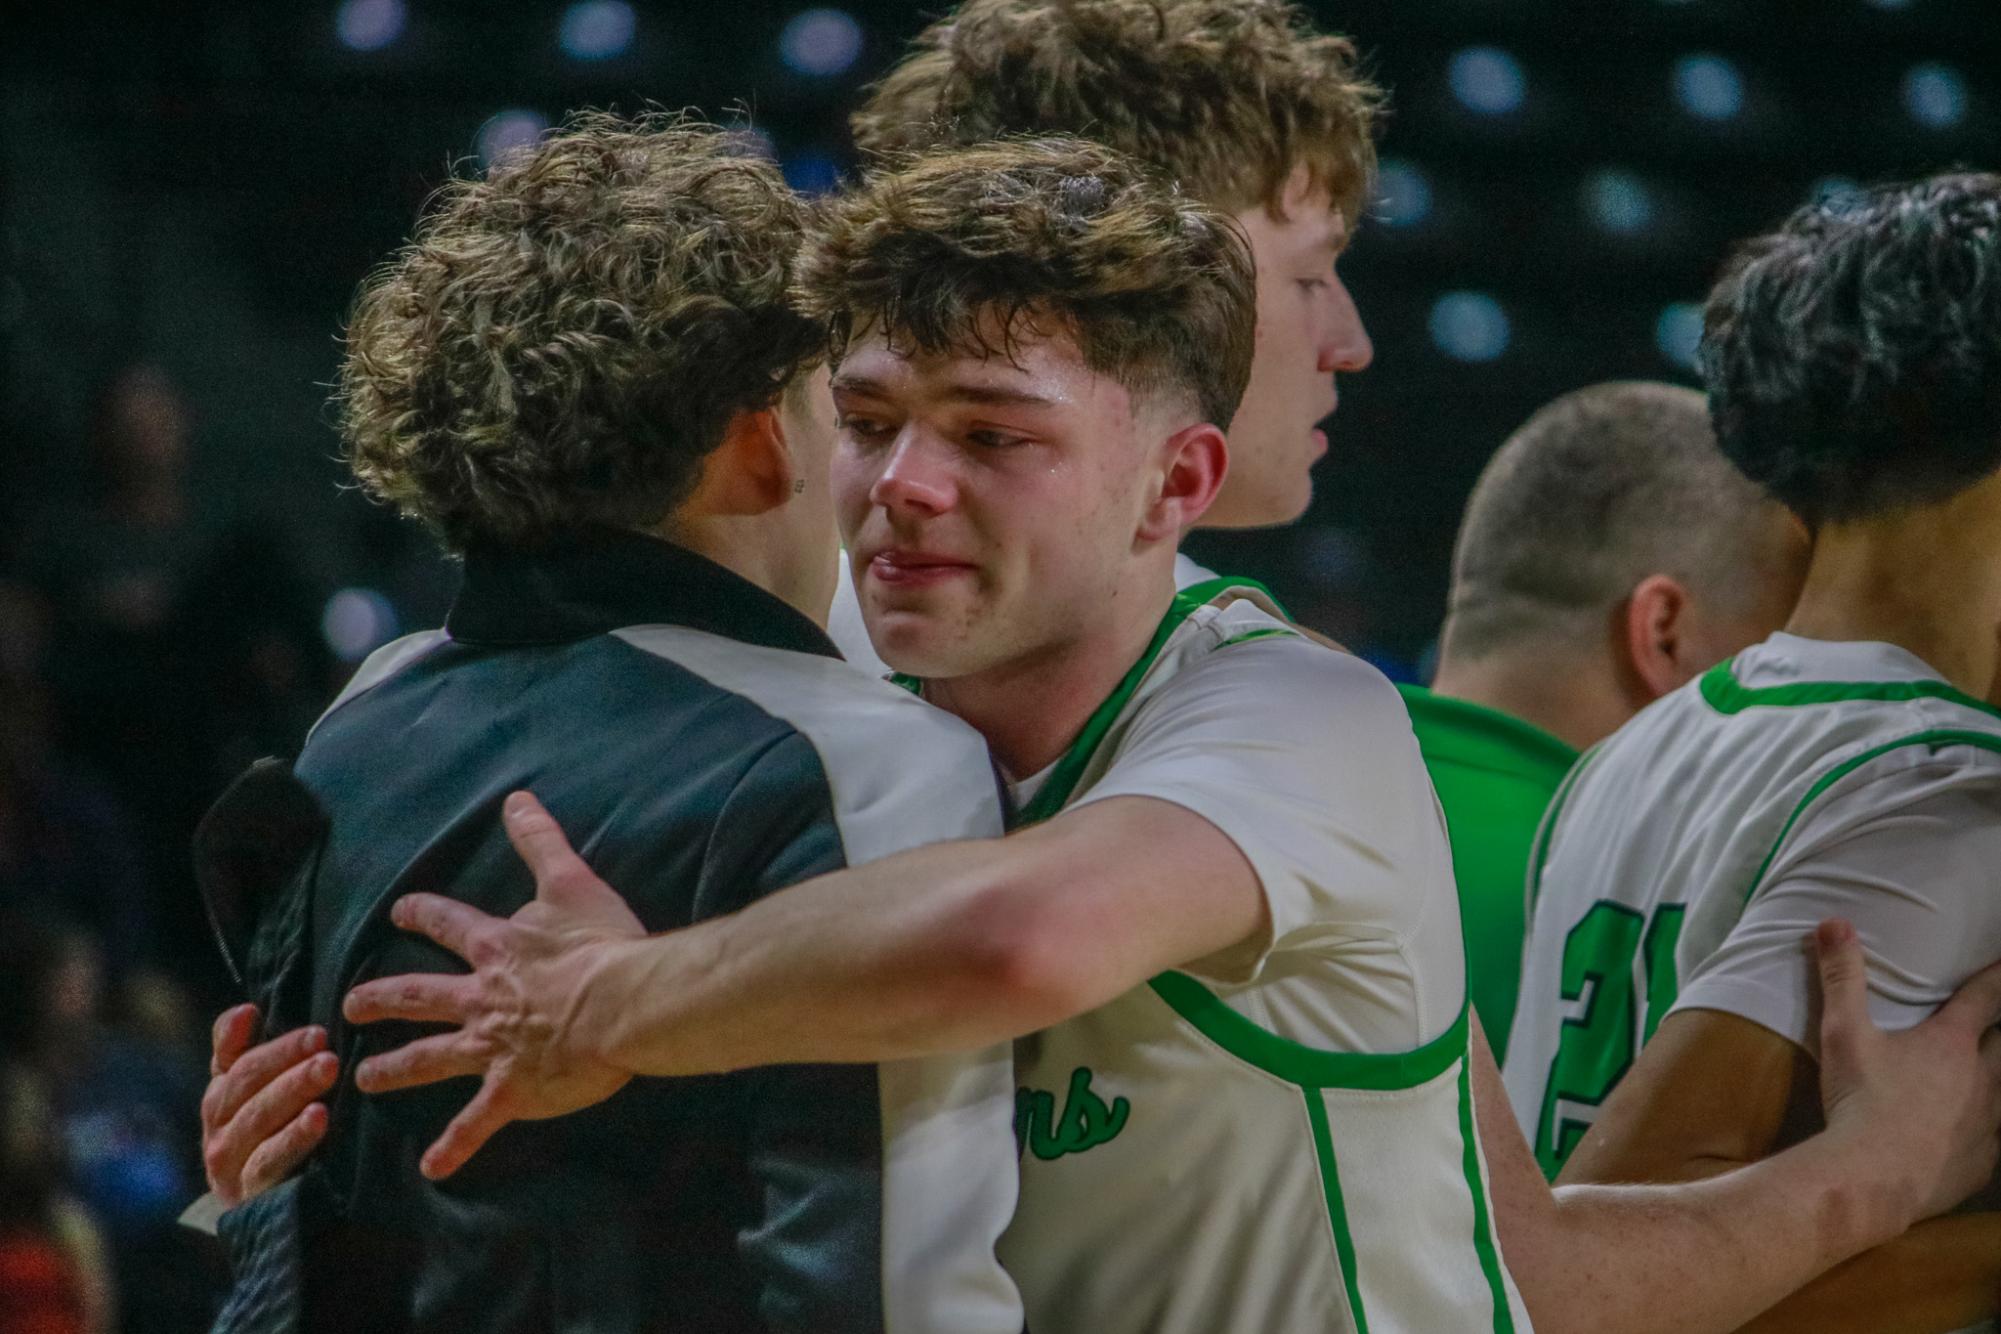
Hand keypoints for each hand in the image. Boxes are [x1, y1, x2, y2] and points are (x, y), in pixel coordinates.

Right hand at [200, 1004, 336, 1206]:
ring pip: (256, 1119)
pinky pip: (268, 1162)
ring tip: (326, 1069)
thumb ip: (243, 1052)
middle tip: (323, 1042)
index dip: (261, 1041)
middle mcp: (217, 1129)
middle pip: (246, 1085)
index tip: (297, 1025)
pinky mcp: (248, 1195)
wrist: (274, 1213)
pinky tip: (320, 1118)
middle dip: (285, 1060)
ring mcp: (229, 1164)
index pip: (233, 1061)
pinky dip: (293, 1138)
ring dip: (292, 1090)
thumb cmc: (272, 1138)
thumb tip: (245, 1011)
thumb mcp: (258, 1095)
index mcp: (220, 1098)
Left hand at [344, 790, 643, 1179]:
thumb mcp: (571, 881)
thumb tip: (517, 798)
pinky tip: (433, 1169)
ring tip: (365, 1079)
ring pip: (430, 1058)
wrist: (623, 1000)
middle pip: (420, 995)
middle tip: (352, 1004)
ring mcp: (492, 1047)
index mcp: (497, 949)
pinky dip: (455, 1147)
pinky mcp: (512, 1088)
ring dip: (396, 1069)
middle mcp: (482, 998)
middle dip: (383, 997)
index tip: (399, 911)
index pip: (448, 925)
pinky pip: (476, 1122)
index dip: (422, 915)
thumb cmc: (604, 944)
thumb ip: (541, 841)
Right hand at [1815, 919, 2000, 1226]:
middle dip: (2000, 1032)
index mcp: (1950, 1042)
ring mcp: (1988, 1122)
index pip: (1985, 997)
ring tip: (1988, 1078)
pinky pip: (1997, 1138)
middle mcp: (1981, 1078)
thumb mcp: (1843, 1033)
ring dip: (1998, 1079)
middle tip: (1994, 1026)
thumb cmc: (1860, 1101)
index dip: (1997, 978)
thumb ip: (1841, 978)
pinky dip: (1990, 1129)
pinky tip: (1977, 1134)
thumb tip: (1834, 923)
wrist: (1874, 1178)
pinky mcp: (1983, 1161)